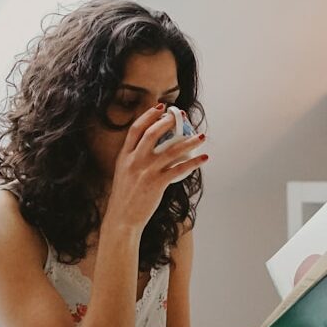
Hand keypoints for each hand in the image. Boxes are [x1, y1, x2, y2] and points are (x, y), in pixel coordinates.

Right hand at [105, 104, 207, 231]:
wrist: (122, 218)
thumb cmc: (125, 197)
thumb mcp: (123, 173)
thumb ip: (134, 158)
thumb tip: (152, 149)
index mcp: (124, 156)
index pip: (136, 129)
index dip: (148, 116)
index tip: (160, 108)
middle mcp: (134, 161)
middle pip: (152, 134)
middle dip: (168, 122)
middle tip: (181, 117)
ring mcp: (146, 171)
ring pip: (170, 150)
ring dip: (188, 142)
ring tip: (201, 137)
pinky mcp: (157, 184)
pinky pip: (179, 169)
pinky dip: (193, 163)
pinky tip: (203, 159)